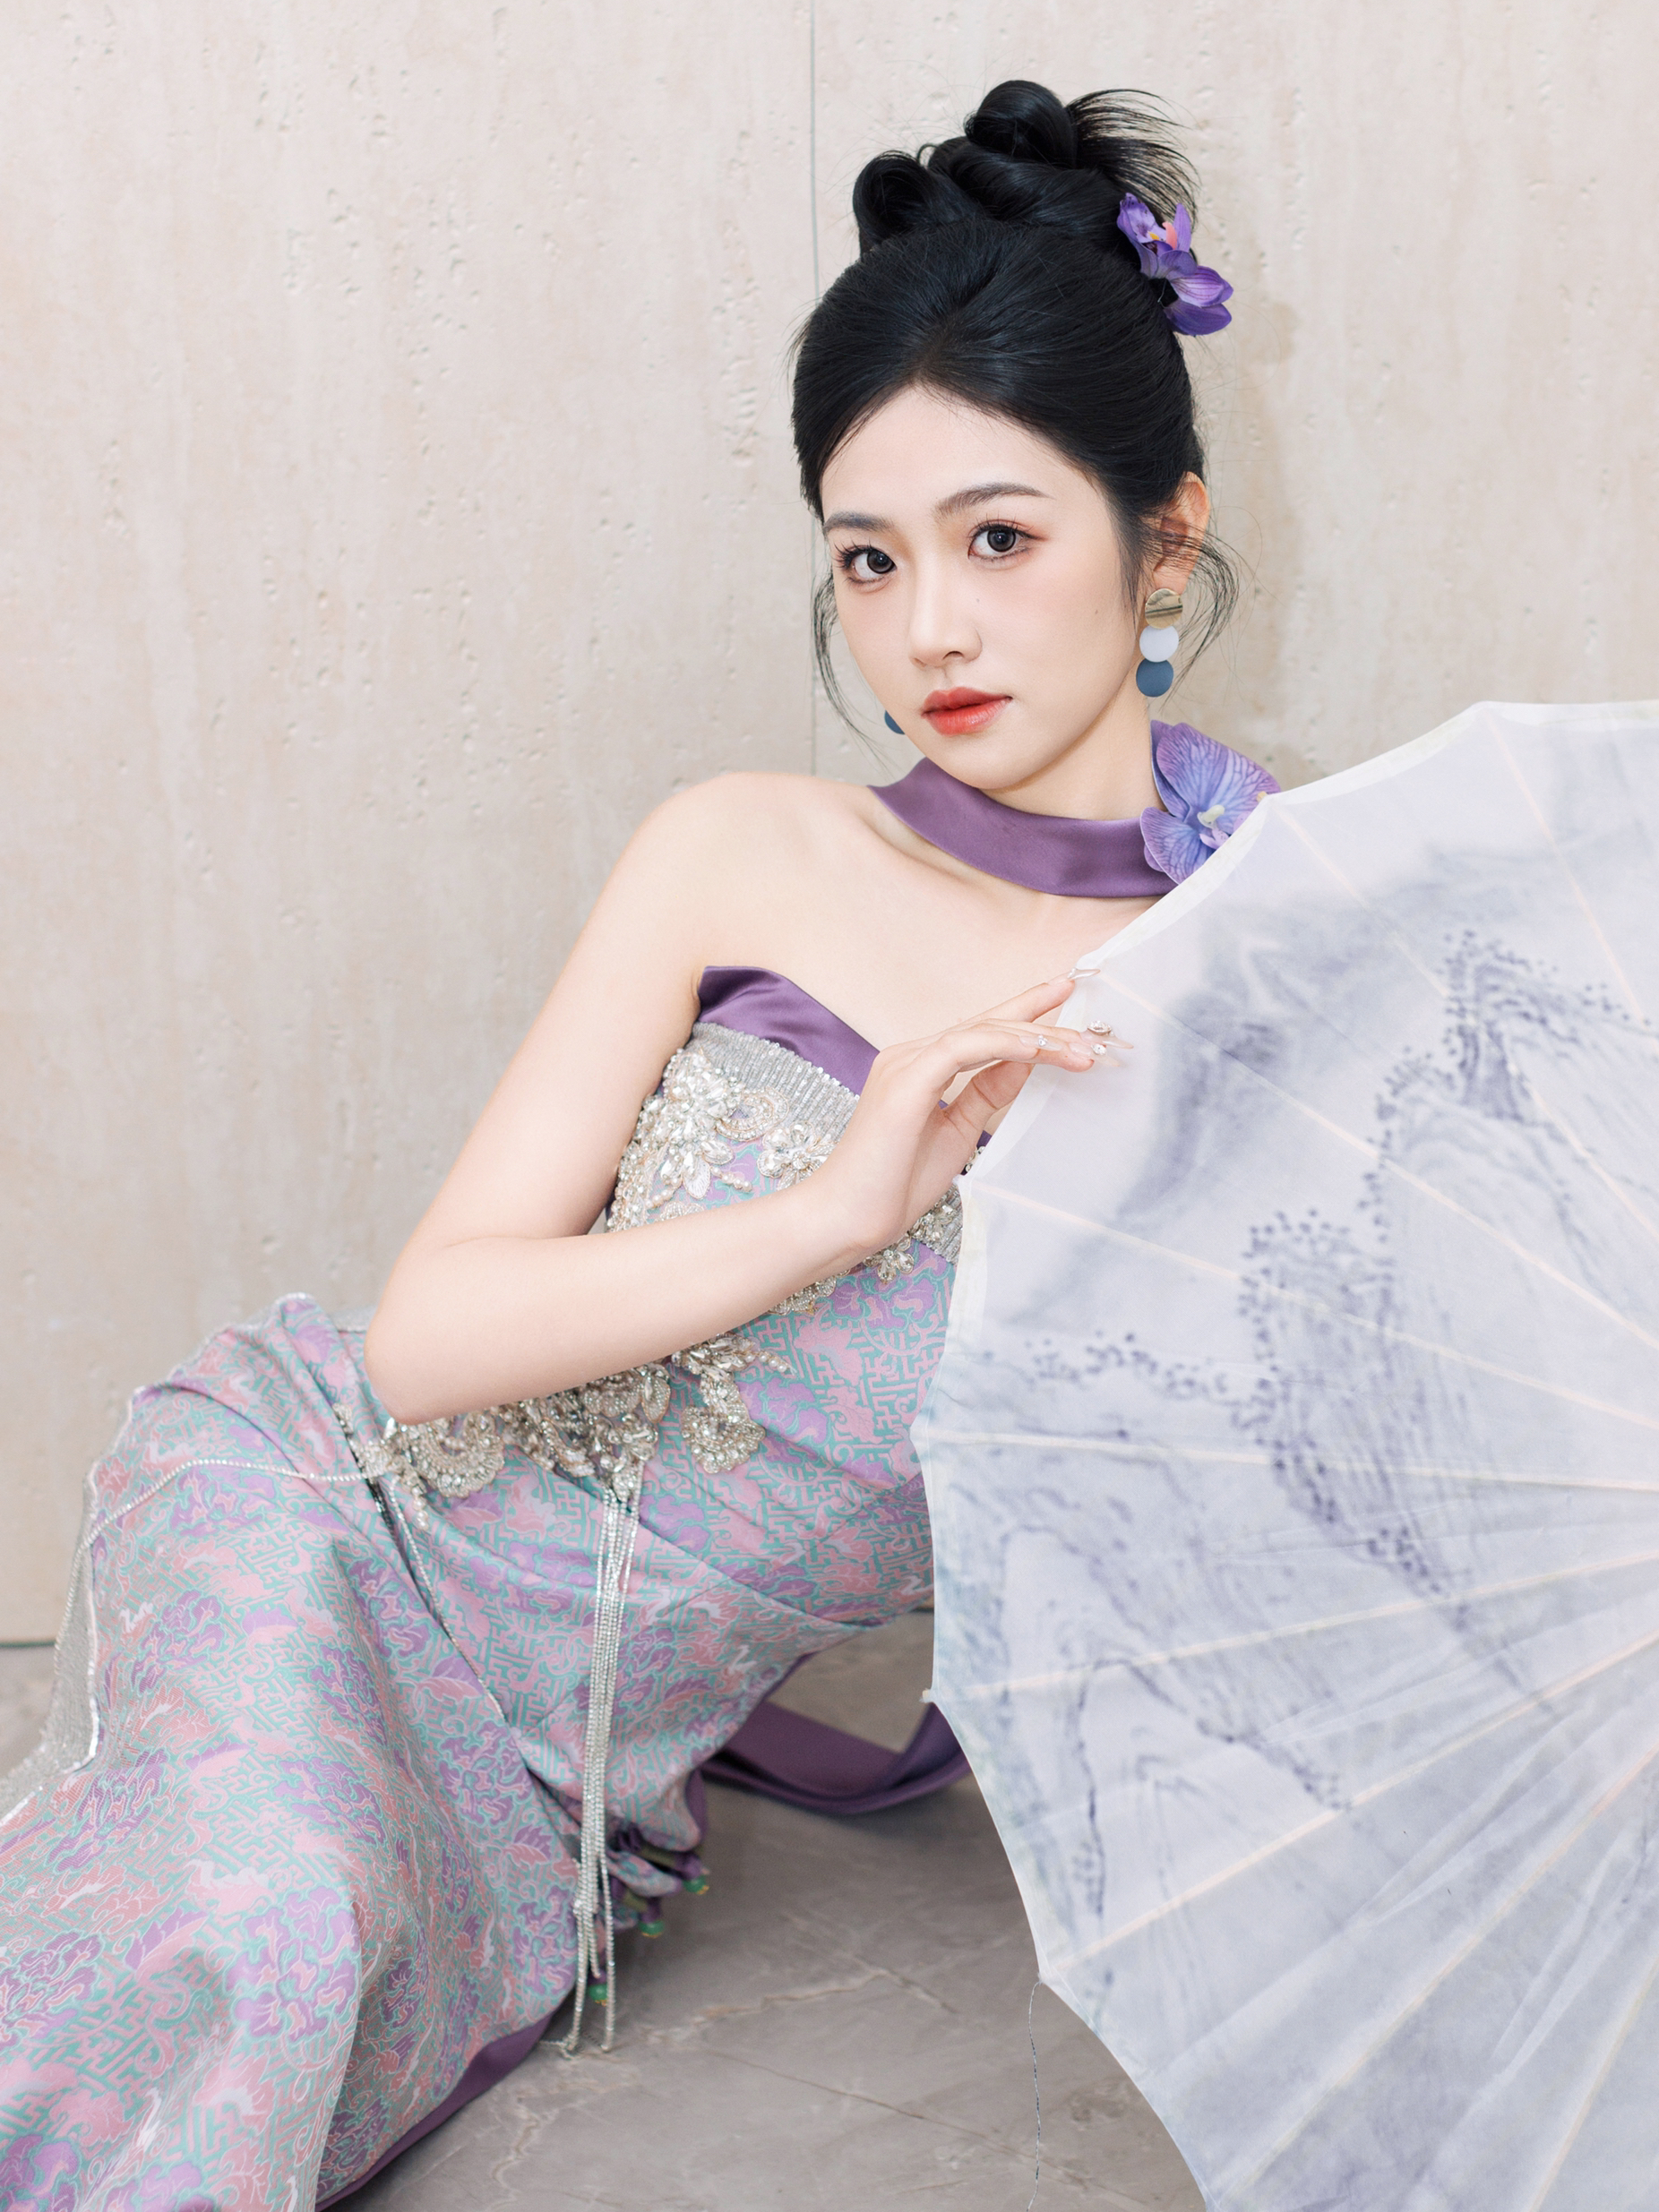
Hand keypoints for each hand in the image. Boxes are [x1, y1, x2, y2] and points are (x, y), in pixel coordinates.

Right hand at [802, 976, 1105, 1266]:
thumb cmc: (894, 1185)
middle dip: (1042, 1022)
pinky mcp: (905, 1081)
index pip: (981, 1032)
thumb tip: (1024, 1064)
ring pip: (980, 1031)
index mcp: (919, 1067)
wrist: (847, 1218)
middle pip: (986, 1024)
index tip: (1066, 1000)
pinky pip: (962, 1049)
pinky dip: (1004, 1045)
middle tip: (1092, 1030)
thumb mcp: (957, 1133)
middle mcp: (910, 1055)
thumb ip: (986, 1095)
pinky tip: (1038, 1051)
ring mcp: (904, 1063)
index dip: (1025, 1014)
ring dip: (1035, 1037)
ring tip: (1080, 1050)